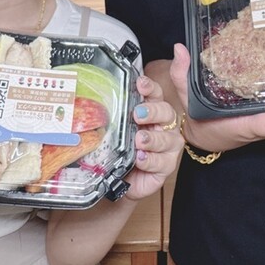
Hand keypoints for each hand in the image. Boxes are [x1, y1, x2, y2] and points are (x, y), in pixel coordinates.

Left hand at [122, 75, 182, 200]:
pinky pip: (162, 162)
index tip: (140, 84)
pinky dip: (150, 160)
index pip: (155, 95)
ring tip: (139, 139)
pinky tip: (140, 158)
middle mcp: (163, 126)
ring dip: (152, 138)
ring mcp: (168, 147)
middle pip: (166, 112)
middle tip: (137, 114)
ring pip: (167, 138)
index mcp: (152, 112)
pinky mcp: (166, 166)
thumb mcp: (116, 131)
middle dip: (152, 111)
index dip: (150, 87)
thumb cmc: (120, 150)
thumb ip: (114, 118)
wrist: (121, 180)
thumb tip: (96, 105)